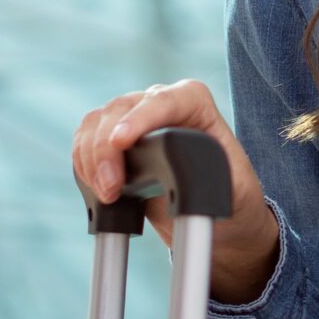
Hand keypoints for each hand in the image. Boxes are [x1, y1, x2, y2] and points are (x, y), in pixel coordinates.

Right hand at [71, 80, 277, 299]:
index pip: (164, 100)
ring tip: (105, 194)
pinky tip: (94, 186)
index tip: (121, 142)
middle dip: (107, 149)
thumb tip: (188, 170)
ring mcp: (134, 119)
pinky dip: (82, 163)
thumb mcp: (236, 186)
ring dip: (91, 158)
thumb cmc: (232, 198)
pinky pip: (85, 140)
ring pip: (96, 122)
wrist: (218, 219)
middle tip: (111, 190)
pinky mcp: (114, 142)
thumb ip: (216, 174)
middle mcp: (161, 103)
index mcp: (194, 103)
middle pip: (120, 109)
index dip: (139, 118)